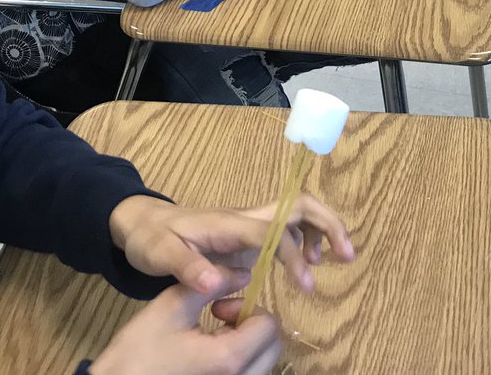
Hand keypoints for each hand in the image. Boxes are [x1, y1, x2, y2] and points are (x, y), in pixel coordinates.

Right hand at [89, 266, 282, 374]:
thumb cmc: (138, 353)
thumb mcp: (171, 308)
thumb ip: (211, 283)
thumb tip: (242, 271)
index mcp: (228, 359)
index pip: (269, 326)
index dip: (247, 309)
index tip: (218, 307)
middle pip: (271, 347)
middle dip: (251, 326)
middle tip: (218, 319)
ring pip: (262, 364)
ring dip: (246, 345)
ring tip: (210, 337)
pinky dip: (237, 363)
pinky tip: (206, 356)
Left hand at [109, 194, 354, 294]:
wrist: (142, 223)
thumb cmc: (152, 238)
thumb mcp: (159, 254)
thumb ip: (188, 268)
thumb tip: (216, 283)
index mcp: (229, 223)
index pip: (273, 232)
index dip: (294, 255)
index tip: (307, 284)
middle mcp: (245, 218)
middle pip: (299, 205)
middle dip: (328, 224)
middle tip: (347, 255)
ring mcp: (249, 224)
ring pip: (298, 213)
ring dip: (322, 230)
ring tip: (333, 261)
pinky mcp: (248, 234)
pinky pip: (287, 229)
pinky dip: (307, 240)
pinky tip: (307, 263)